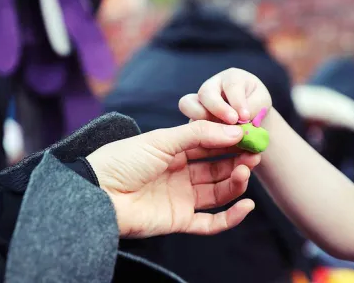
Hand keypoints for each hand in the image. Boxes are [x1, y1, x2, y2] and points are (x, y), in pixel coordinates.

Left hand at [86, 120, 259, 237]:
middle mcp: (180, 174)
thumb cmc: (123, 160)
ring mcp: (181, 198)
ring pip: (217, 192)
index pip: (209, 145)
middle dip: (237, 160)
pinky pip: (211, 222)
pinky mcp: (179, 220)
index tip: (250, 134)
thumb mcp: (161, 140)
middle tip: (256, 152)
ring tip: (247, 170)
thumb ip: (198, 135)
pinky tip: (246, 205)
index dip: (229, 140)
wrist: (98, 192)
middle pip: (217, 168)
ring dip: (235, 182)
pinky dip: (230, 217)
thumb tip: (234, 132)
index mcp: (173, 151)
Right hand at [179, 68, 271, 123]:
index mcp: (231, 78)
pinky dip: (200, 132)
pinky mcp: (193, 117)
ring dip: (202, 119)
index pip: (232, 85)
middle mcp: (212, 87)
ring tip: (220, 132)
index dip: (238, 101)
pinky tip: (214, 141)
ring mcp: (199, 102)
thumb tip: (240, 120)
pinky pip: (189, 123)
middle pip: (205, 93)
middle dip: (218, 109)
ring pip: (188, 104)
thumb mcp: (261, 104)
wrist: (249, 119)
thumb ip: (252, 109)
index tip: (245, 116)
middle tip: (232, 122)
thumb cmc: (257, 106)